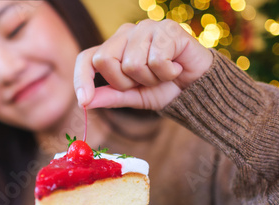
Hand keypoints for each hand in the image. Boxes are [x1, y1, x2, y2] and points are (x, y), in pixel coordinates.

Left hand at [74, 19, 212, 110]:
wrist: (197, 87)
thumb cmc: (164, 88)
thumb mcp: (133, 96)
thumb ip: (110, 96)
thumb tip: (86, 102)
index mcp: (113, 48)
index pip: (87, 59)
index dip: (82, 79)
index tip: (84, 102)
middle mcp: (126, 33)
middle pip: (105, 60)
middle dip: (124, 82)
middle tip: (144, 82)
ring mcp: (146, 28)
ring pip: (131, 63)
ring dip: (149, 79)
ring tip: (163, 74)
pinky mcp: (167, 29)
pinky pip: (156, 60)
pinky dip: (167, 73)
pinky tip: (176, 68)